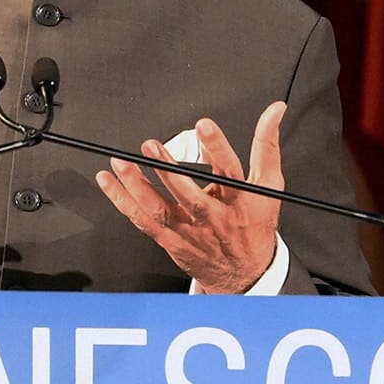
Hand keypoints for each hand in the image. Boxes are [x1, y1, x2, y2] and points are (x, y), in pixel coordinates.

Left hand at [95, 102, 285, 293]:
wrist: (244, 273)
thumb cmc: (254, 224)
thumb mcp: (269, 185)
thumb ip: (267, 145)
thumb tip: (274, 110)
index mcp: (239, 201)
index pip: (229, 171)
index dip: (217, 147)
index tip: (203, 125)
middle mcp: (213, 218)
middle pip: (190, 196)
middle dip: (169, 171)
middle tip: (152, 146)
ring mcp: (189, 231)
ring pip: (160, 211)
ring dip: (137, 187)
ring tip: (121, 163)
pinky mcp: (170, 240)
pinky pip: (143, 221)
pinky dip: (122, 201)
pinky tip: (108, 182)